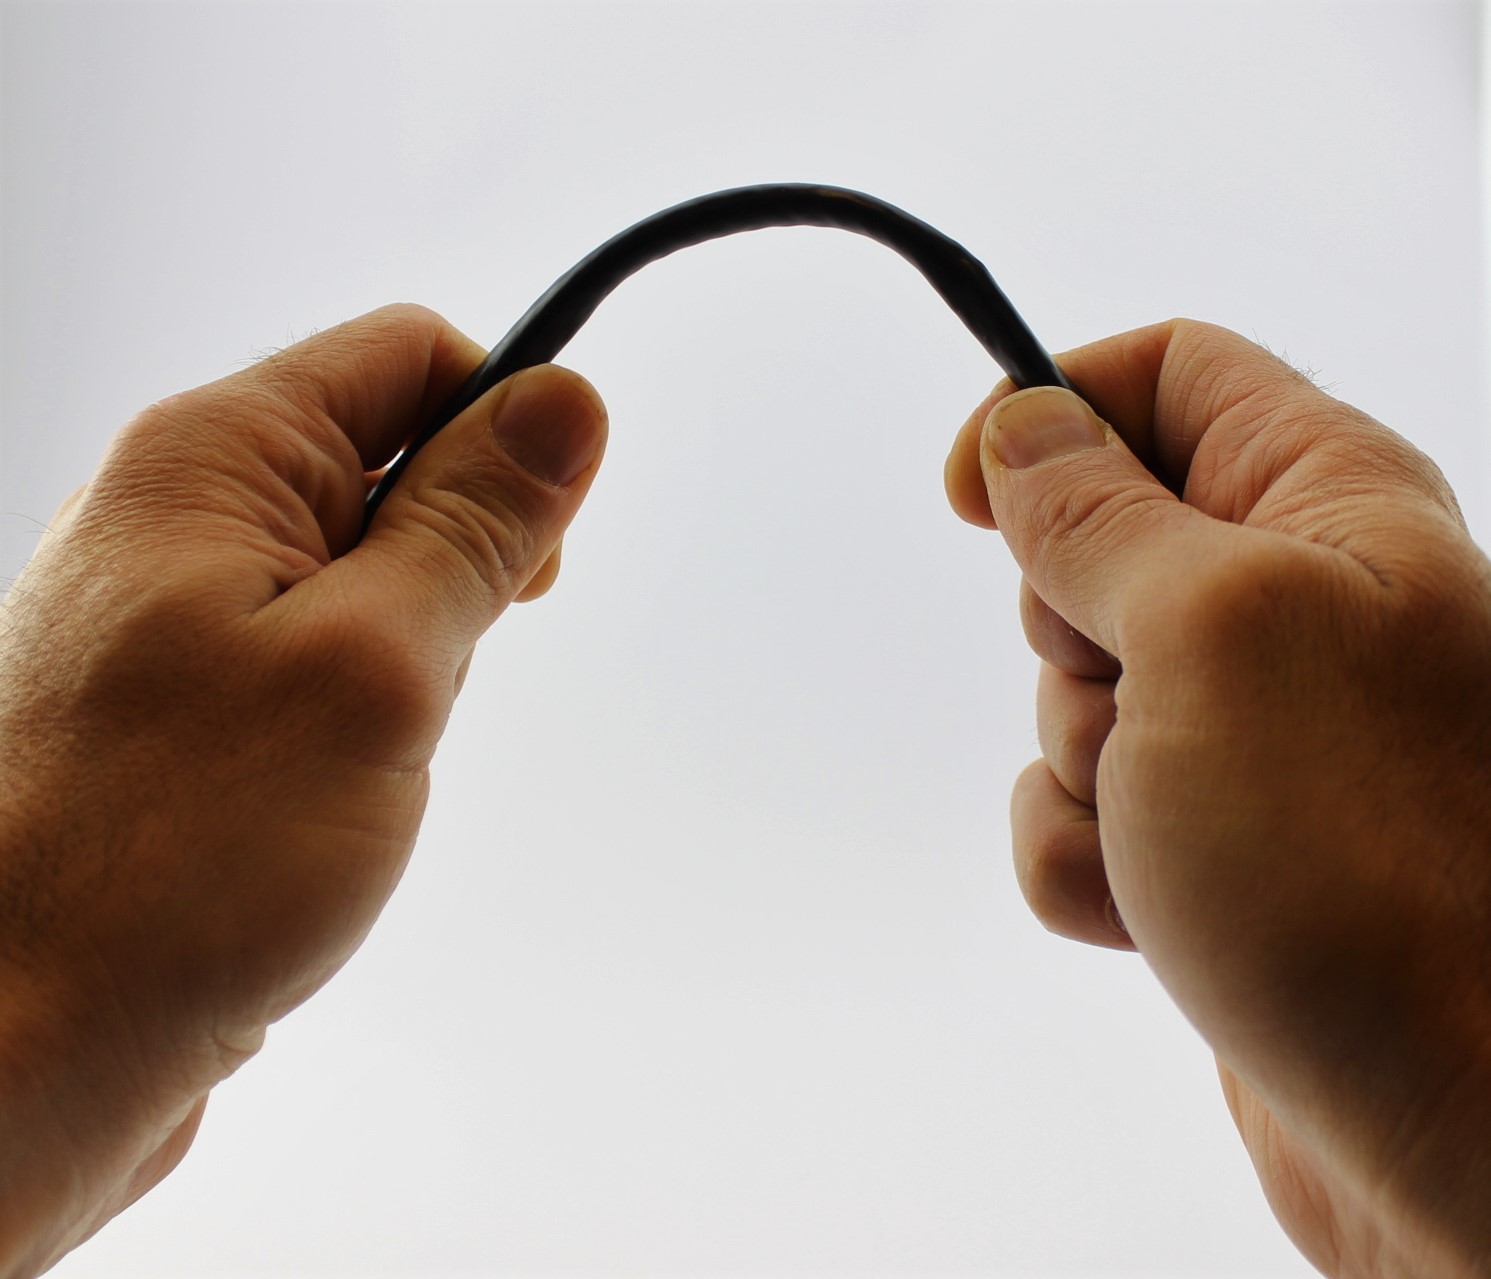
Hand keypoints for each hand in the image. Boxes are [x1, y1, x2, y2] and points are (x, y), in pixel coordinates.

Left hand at [0, 305, 606, 1275]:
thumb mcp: (377, 665)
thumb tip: (564, 402)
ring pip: (366, 569)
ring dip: (419, 645)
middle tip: (443, 669)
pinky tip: (342, 791)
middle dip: (463, 555)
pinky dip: (371, 705)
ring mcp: (177, 615)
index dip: (506, 430)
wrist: (18, 1049)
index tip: (539, 550)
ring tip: (373, 748)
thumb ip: (477, 523)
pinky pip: (322, 653)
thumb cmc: (174, 863)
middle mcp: (180, 516)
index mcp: (210, 459)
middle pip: (391, 458)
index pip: (410, 357)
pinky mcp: (189, 705)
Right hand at [945, 320, 1490, 1278]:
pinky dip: (1082, 860)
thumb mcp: (1208, 635)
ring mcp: (1248, 732)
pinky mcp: (1208, 840)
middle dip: (1065, 634)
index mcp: (1329, 503)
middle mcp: (1294, 604)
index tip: (970, 493)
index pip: (1173, 372)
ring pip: (1071, 693)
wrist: (1458, 1131)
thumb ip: (1099, 516)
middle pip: (1094, 544)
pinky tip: (1153, 919)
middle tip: (1136, 696)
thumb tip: (1027, 423)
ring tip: (1170, 837)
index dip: (1057, 408)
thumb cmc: (1367, 862)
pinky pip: (1074, 809)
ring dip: (1075, 769)